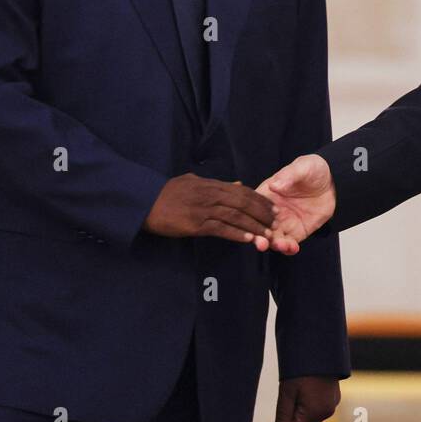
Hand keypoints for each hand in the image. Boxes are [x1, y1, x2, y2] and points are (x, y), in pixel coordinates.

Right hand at [143, 173, 274, 243]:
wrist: (144, 202)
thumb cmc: (167, 193)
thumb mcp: (193, 181)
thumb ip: (216, 184)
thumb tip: (237, 184)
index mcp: (211, 184)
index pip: (242, 190)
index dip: (259, 199)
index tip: (272, 207)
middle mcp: (211, 195)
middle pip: (244, 203)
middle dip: (262, 213)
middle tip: (276, 222)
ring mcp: (204, 210)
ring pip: (236, 217)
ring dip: (255, 226)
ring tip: (268, 234)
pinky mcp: (196, 224)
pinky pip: (222, 229)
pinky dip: (237, 234)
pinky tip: (249, 240)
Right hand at [253, 154, 335, 254]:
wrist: (334, 181)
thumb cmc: (312, 169)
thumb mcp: (302, 168)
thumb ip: (289, 176)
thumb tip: (275, 184)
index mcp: (267, 194)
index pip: (253, 208)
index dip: (251, 218)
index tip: (253, 225)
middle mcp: (272, 212)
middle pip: (261, 227)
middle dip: (260, 237)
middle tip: (262, 243)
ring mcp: (284, 223)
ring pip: (274, 238)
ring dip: (275, 244)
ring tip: (282, 245)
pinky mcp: (297, 232)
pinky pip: (290, 244)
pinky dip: (289, 249)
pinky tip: (292, 248)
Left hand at [273, 376, 339, 421]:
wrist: (319, 349)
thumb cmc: (300, 371)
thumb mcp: (287, 393)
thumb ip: (282, 418)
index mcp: (315, 414)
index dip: (286, 417)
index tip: (288, 399)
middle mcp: (327, 413)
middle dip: (295, 413)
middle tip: (295, 392)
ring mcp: (333, 406)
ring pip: (311, 417)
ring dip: (303, 408)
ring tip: (303, 387)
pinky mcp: (335, 399)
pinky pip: (319, 409)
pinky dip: (312, 402)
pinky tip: (312, 386)